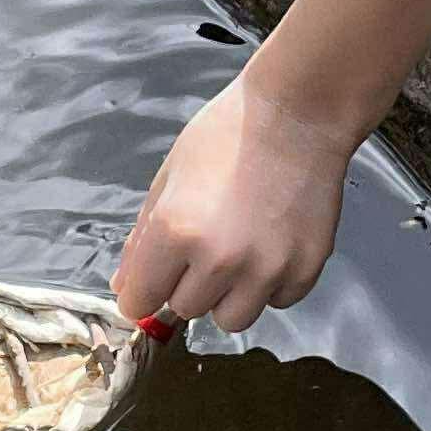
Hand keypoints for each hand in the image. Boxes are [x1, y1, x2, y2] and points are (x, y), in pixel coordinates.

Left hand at [115, 74, 352, 333]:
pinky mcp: (305, 269)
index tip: (154, 277)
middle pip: (185, 310)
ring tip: (240, 251)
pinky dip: (272, 283)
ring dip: (229, 294)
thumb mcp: (170, 175)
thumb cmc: (229, 133)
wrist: (300, 111)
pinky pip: (277, 301)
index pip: (138, 302)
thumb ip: (142, 237)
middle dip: (187, 285)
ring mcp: (267, 268)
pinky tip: (273, 243)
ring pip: (232, 319)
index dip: (142, 289)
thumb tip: (125, 286)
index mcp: (175, 231)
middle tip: (206, 244)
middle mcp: (220, 259)